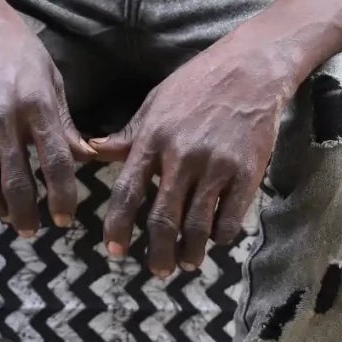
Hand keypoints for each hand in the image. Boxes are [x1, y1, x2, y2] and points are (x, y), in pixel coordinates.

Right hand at [0, 0, 91, 234]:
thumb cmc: (15, 44)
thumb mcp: (49, 75)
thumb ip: (63, 121)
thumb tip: (83, 158)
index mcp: (36, 103)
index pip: (56, 163)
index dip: (63, 198)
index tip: (65, 220)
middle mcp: (3, 116)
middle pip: (17, 183)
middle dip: (27, 216)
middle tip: (33, 230)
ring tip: (10, 217)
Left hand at [90, 35, 291, 277]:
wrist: (249, 69)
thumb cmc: (196, 83)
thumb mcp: (155, 102)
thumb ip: (128, 135)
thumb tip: (92, 151)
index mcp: (154, 137)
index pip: (128, 191)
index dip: (118, 226)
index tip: (114, 251)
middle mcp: (182, 155)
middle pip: (163, 218)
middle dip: (158, 252)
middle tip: (156, 271)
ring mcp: (216, 166)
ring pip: (198, 225)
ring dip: (190, 252)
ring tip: (186, 263)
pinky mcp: (247, 173)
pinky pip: (231, 218)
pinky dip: (221, 236)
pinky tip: (216, 239)